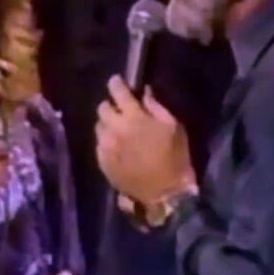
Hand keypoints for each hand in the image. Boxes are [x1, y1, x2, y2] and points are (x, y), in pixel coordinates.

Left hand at [95, 76, 195, 205]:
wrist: (165, 192)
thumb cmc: (175, 156)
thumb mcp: (173, 126)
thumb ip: (155, 106)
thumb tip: (144, 92)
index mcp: (134, 117)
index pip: (117, 91)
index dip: (116, 83)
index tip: (117, 82)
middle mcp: (115, 129)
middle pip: (102, 108)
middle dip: (111, 105)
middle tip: (120, 109)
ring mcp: (106, 147)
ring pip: (99, 126)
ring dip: (107, 124)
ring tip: (118, 128)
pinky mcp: (102, 161)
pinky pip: (99, 144)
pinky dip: (106, 140)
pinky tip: (116, 145)